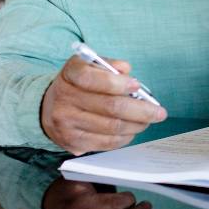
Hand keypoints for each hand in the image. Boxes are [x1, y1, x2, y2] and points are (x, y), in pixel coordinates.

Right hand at [41, 55, 166, 154]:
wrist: (49, 108)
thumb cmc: (79, 84)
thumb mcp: (90, 66)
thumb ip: (109, 66)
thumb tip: (126, 71)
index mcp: (70, 73)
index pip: (92, 78)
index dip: (118, 83)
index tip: (137, 86)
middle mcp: (65, 98)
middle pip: (110, 107)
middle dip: (141, 110)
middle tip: (158, 112)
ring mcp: (67, 122)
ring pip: (111, 127)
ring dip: (136, 125)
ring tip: (148, 121)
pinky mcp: (72, 141)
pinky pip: (106, 143)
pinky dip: (125, 138)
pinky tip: (132, 130)